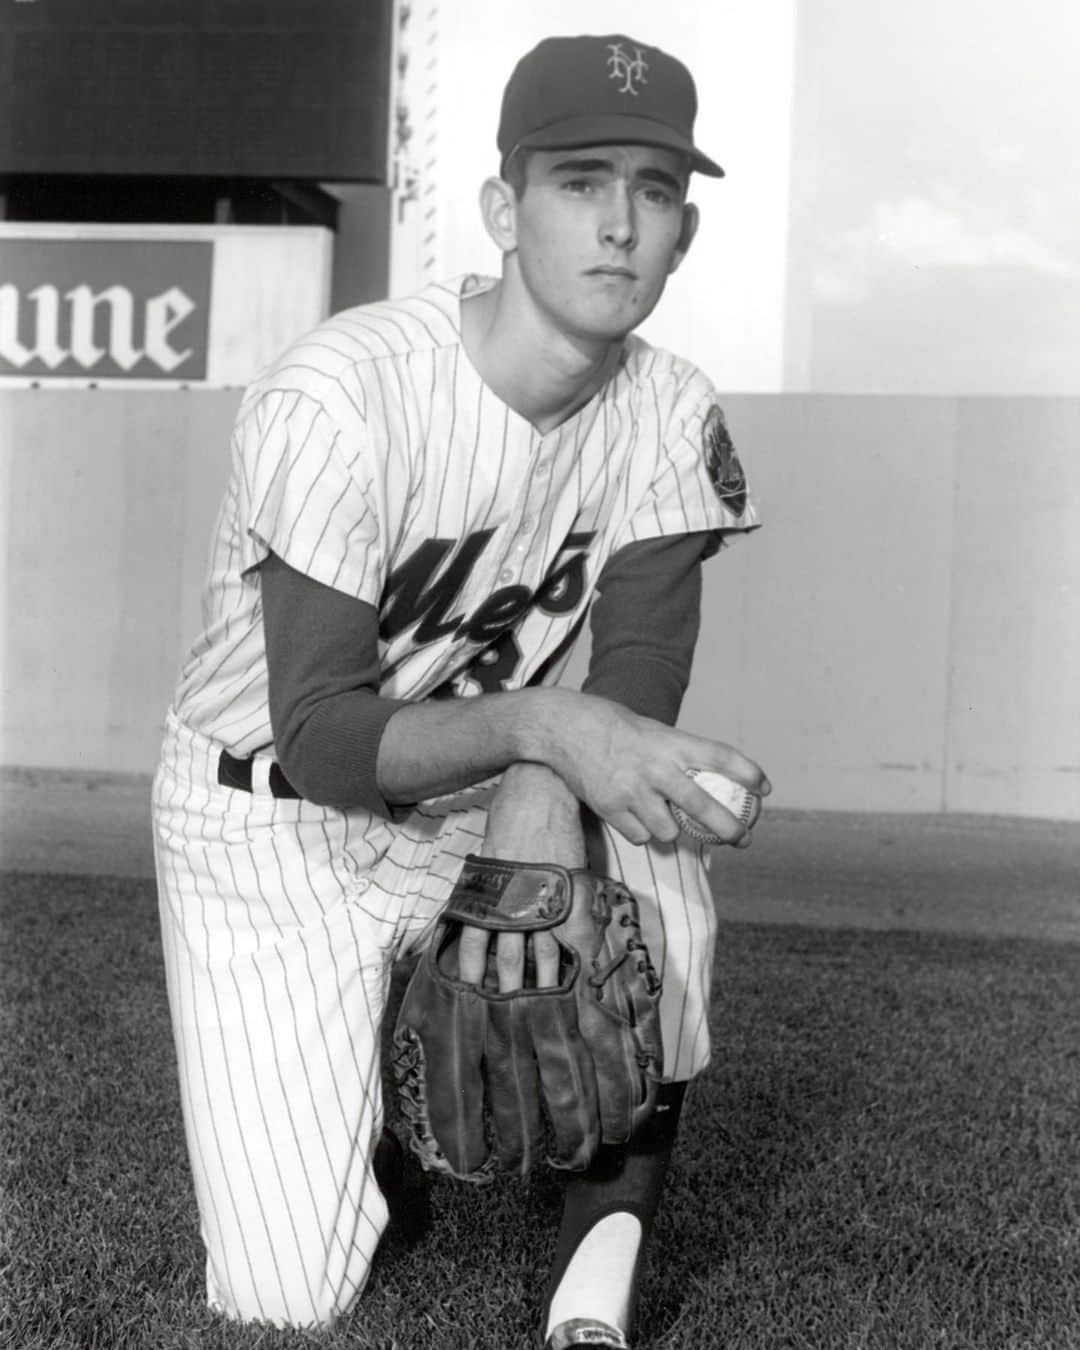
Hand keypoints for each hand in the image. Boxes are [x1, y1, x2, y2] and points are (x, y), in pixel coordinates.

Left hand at [456, 763, 582, 992]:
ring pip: (541, 951)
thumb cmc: (509, 817)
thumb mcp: (487, 855)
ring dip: (542, 981)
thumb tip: (483, 915)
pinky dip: (577, 953)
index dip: (471, 971)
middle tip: (506, 1019)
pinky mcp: (568, 890)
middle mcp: (512, 901)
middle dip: (508, 989)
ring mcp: (542, 898)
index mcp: (486, 892)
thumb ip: (486, 888)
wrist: (539, 789)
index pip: (473, 943)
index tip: (470, 994)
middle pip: (508, 957)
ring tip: (543, 1008)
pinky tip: (579, 974)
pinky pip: (573, 930)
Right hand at [527, 689, 770, 848]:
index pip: (719, 756)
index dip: (747, 773)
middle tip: (744, 839)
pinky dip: (642, 832)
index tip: (765, 789)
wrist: (563, 728)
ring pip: (669, 832)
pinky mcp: (610, 809)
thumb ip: (678, 754)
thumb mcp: (653, 731)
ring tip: (668, 821)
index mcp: (669, 742)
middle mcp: (654, 767)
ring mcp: (632, 791)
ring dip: (673, 832)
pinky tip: (636, 818)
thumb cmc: (614, 728)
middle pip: (703, 807)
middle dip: (730, 829)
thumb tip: (711, 781)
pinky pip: (640, 836)